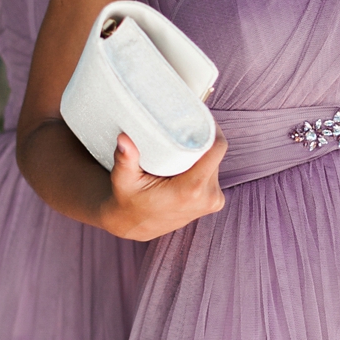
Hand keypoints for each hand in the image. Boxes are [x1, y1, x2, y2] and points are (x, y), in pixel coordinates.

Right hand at [101, 128, 227, 240]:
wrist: (134, 224)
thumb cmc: (128, 200)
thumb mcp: (123, 180)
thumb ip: (125, 160)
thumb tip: (124, 138)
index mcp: (190, 190)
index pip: (216, 149)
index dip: (212, 128)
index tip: (200, 115)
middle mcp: (207, 196)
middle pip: (215, 154)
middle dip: (203, 139)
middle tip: (186, 126)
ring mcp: (213, 201)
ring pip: (215, 163)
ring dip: (203, 153)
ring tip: (184, 143)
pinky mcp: (214, 202)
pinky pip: (214, 174)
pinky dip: (203, 165)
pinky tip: (188, 160)